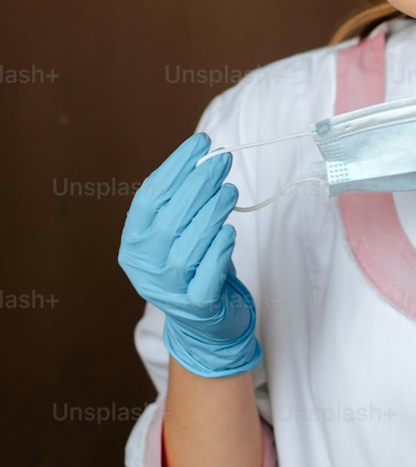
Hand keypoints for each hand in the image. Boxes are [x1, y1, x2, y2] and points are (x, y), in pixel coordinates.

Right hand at [118, 132, 261, 377]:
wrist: (203, 323)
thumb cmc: (193, 265)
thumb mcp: (177, 233)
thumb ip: (182, 201)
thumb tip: (204, 155)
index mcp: (134, 242)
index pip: (150, 197)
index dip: (175, 167)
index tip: (201, 142)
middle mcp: (145, 267)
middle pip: (169, 219)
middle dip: (197, 184)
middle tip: (222, 160)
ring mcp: (168, 290)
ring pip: (187, 247)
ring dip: (211, 213)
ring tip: (230, 190)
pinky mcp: (196, 307)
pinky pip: (206, 277)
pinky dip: (218, 253)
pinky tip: (229, 232)